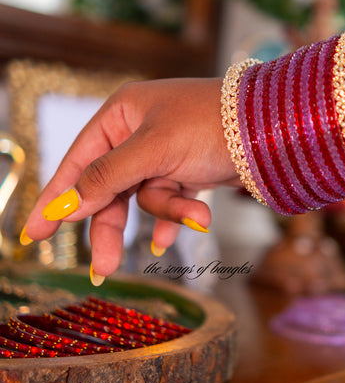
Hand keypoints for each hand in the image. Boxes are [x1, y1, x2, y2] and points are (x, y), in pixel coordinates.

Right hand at [22, 77, 236, 277]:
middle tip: (104, 268)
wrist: (273, 128)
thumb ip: (107, 178)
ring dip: (170, 210)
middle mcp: (139, 131)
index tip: (33, 233)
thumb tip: (66, 204)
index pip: (78, 161)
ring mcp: (164, 152)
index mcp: (123, 114)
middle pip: (109, 189)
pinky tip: (190, 226)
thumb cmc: (212, 125)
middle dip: (113, 225)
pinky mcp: (188, 169)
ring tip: (197, 213)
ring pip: (146, 198)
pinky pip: (171, 201)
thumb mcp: (154, 150)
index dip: (56, 197)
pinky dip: (179, 216)